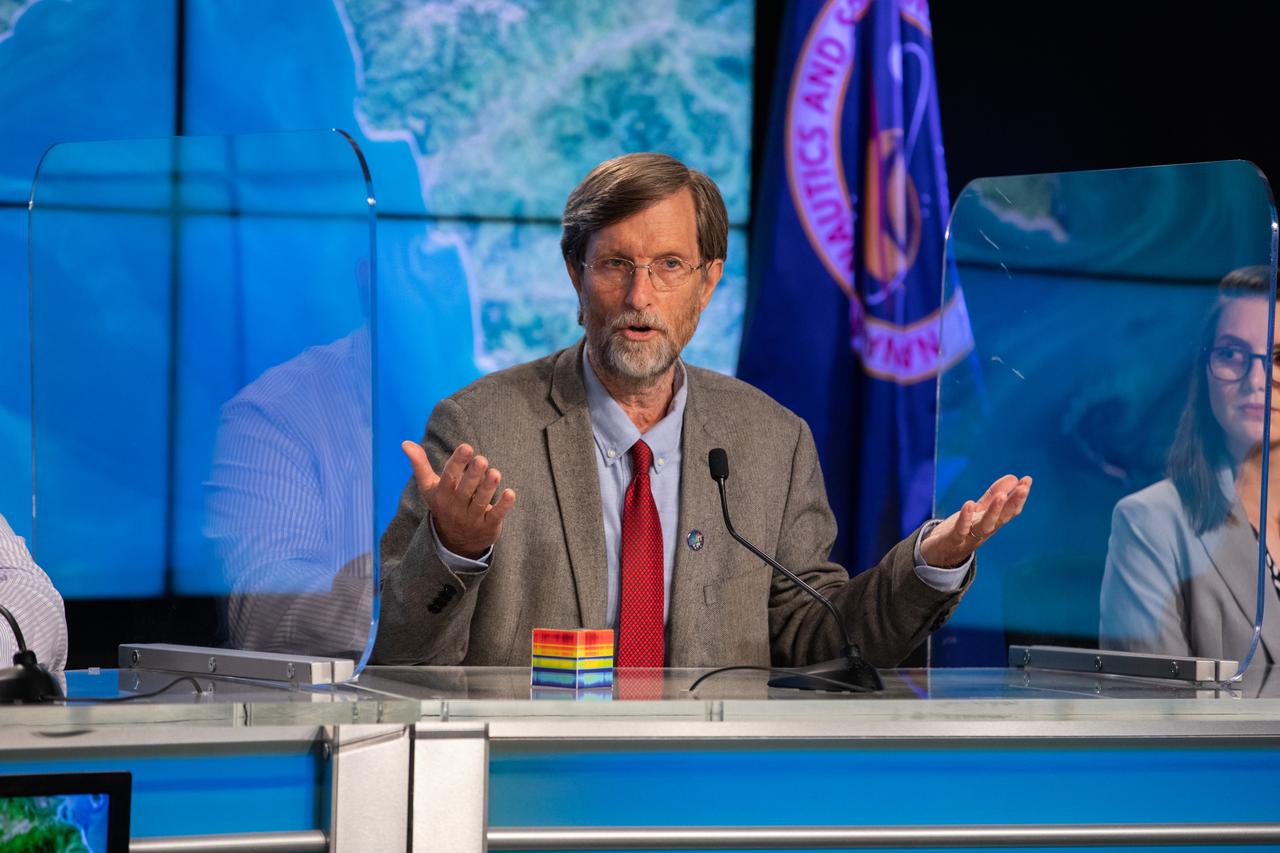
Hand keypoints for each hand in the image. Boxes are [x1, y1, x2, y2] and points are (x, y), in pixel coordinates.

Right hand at [401, 440, 516, 558]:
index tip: (467, 447)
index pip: (449, 478)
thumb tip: (405, 443)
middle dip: (473, 475)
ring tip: (495, 473)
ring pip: (480, 502)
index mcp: (443, 495)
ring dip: (488, 488)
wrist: (456, 542)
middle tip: (482, 459)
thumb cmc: (444, 504)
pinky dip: (503, 505)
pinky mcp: (488, 526)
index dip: (457, 463)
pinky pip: (496, 515)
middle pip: (465, 490)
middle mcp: (456, 507)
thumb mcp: (430, 488)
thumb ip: (420, 465)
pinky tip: (510, 493)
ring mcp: (472, 518)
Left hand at [919, 474, 1031, 567]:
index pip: (1009, 511)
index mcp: (991, 523)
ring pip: (985, 526)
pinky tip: (969, 504)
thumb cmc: (961, 532)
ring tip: (1002, 496)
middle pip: (1002, 518)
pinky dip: (965, 518)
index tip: (1028, 480)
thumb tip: (1014, 477)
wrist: (937, 556)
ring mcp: (969, 537)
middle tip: (1024, 488)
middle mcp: (984, 532)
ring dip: (994, 512)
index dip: (1019, 497)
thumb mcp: (978, 512)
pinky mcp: (953, 540)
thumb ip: (993, 496)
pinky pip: (960, 530)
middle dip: (1013, 504)